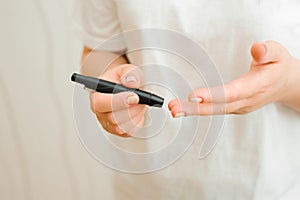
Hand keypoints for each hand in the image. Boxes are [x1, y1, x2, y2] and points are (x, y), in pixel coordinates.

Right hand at [90, 64, 146, 136]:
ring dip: (135, 116)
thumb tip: (133, 83)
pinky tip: (138, 112)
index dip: (118, 101)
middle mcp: (99, 112)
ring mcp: (107, 123)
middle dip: (132, 109)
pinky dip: (137, 123)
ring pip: (121, 128)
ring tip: (141, 105)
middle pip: (113, 118)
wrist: (120, 87)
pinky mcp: (117, 131)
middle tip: (142, 100)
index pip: (101, 103)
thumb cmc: (119, 80)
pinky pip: (128, 133)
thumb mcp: (124, 70)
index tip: (135, 97)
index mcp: (96, 95)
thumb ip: (129, 73)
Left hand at [168, 41, 299, 116]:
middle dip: (195, 108)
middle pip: (219, 107)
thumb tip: (257, 49)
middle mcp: (246, 101)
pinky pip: (215, 110)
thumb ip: (268, 51)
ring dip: (193, 111)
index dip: (214, 95)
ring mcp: (239, 107)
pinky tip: (185, 109)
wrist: (285, 84)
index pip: (233, 92)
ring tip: (174, 109)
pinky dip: (198, 110)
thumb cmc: (278, 68)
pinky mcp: (233, 108)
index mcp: (257, 86)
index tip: (194, 95)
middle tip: (175, 107)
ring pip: (215, 111)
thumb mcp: (279, 54)